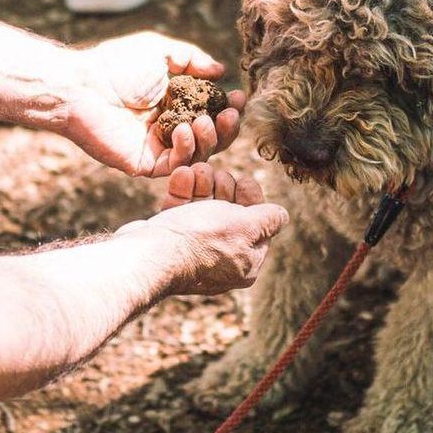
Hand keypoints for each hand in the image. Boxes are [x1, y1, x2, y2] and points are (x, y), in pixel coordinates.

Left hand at [66, 32, 244, 176]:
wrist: (82, 86)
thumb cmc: (116, 65)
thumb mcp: (160, 51)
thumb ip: (191, 58)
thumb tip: (220, 70)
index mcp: (173, 103)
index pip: (210, 112)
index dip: (228, 107)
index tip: (239, 97)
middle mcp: (168, 127)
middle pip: (211, 137)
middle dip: (227, 127)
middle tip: (231, 113)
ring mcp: (157, 147)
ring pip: (198, 154)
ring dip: (210, 139)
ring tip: (205, 121)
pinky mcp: (145, 164)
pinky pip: (176, 166)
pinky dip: (186, 151)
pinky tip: (184, 131)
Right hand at [119, 164, 287, 295]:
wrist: (150, 254)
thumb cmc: (201, 240)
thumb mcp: (245, 227)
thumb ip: (268, 220)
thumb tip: (282, 216)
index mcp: (246, 262)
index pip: (257, 224)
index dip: (251, 198)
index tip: (242, 180)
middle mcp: (221, 258)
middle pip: (229, 213)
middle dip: (223, 187)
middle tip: (217, 174)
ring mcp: (194, 249)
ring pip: (203, 207)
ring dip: (202, 183)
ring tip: (196, 170)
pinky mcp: (171, 240)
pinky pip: (181, 211)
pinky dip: (182, 191)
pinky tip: (182, 175)